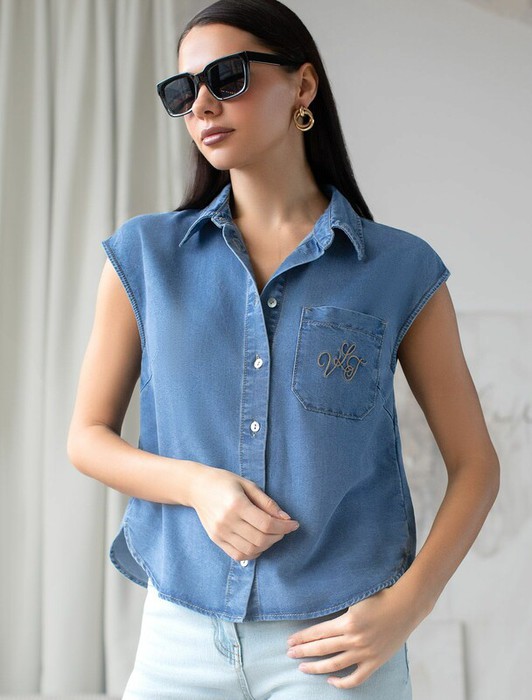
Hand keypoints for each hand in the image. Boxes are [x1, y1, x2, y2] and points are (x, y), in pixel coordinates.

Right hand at [189, 465, 299, 561]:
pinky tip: (259, 543)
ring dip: (267, 545)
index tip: (294, 524)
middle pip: (260, 539)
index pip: (266, 523)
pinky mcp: (216, 539)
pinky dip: (253, 553)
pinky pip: (238, 555)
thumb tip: (286, 518)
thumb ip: (267, 502)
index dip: (284, 527)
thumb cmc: (224, 481)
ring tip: (273, 535)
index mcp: (236, 504)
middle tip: (284, 529)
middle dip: (278, 536)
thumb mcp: (248, 485)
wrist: (197, 487)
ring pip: (251, 550)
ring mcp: (220, 533)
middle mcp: (227, 521)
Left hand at [285, 582, 420, 688]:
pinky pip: (356, 678)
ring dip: (316, 667)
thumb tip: (320, 611)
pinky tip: (330, 680)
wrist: (406, 606)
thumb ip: (340, 608)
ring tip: (302, 667)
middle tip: (289, 653)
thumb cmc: (381, 596)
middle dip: (303, 651)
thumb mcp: (356, 598)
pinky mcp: (375, 662)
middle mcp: (354, 639)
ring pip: (334, 664)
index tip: (290, 641)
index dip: (302, 637)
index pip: (318, 632)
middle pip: (322, 648)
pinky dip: (342, 682)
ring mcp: (365, 653)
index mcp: (347, 622)